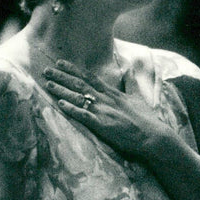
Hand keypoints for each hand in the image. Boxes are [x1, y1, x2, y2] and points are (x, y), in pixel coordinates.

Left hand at [43, 59, 175, 163]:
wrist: (153, 136)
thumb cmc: (146, 120)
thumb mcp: (138, 97)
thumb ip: (131, 83)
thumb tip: (130, 68)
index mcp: (113, 93)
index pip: (90, 78)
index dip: (74, 70)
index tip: (60, 62)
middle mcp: (106, 100)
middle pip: (80, 85)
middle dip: (62, 77)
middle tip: (46, 70)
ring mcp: (104, 112)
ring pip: (79, 98)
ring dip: (62, 90)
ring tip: (48, 84)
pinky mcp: (103, 126)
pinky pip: (84, 116)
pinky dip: (72, 109)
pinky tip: (60, 104)